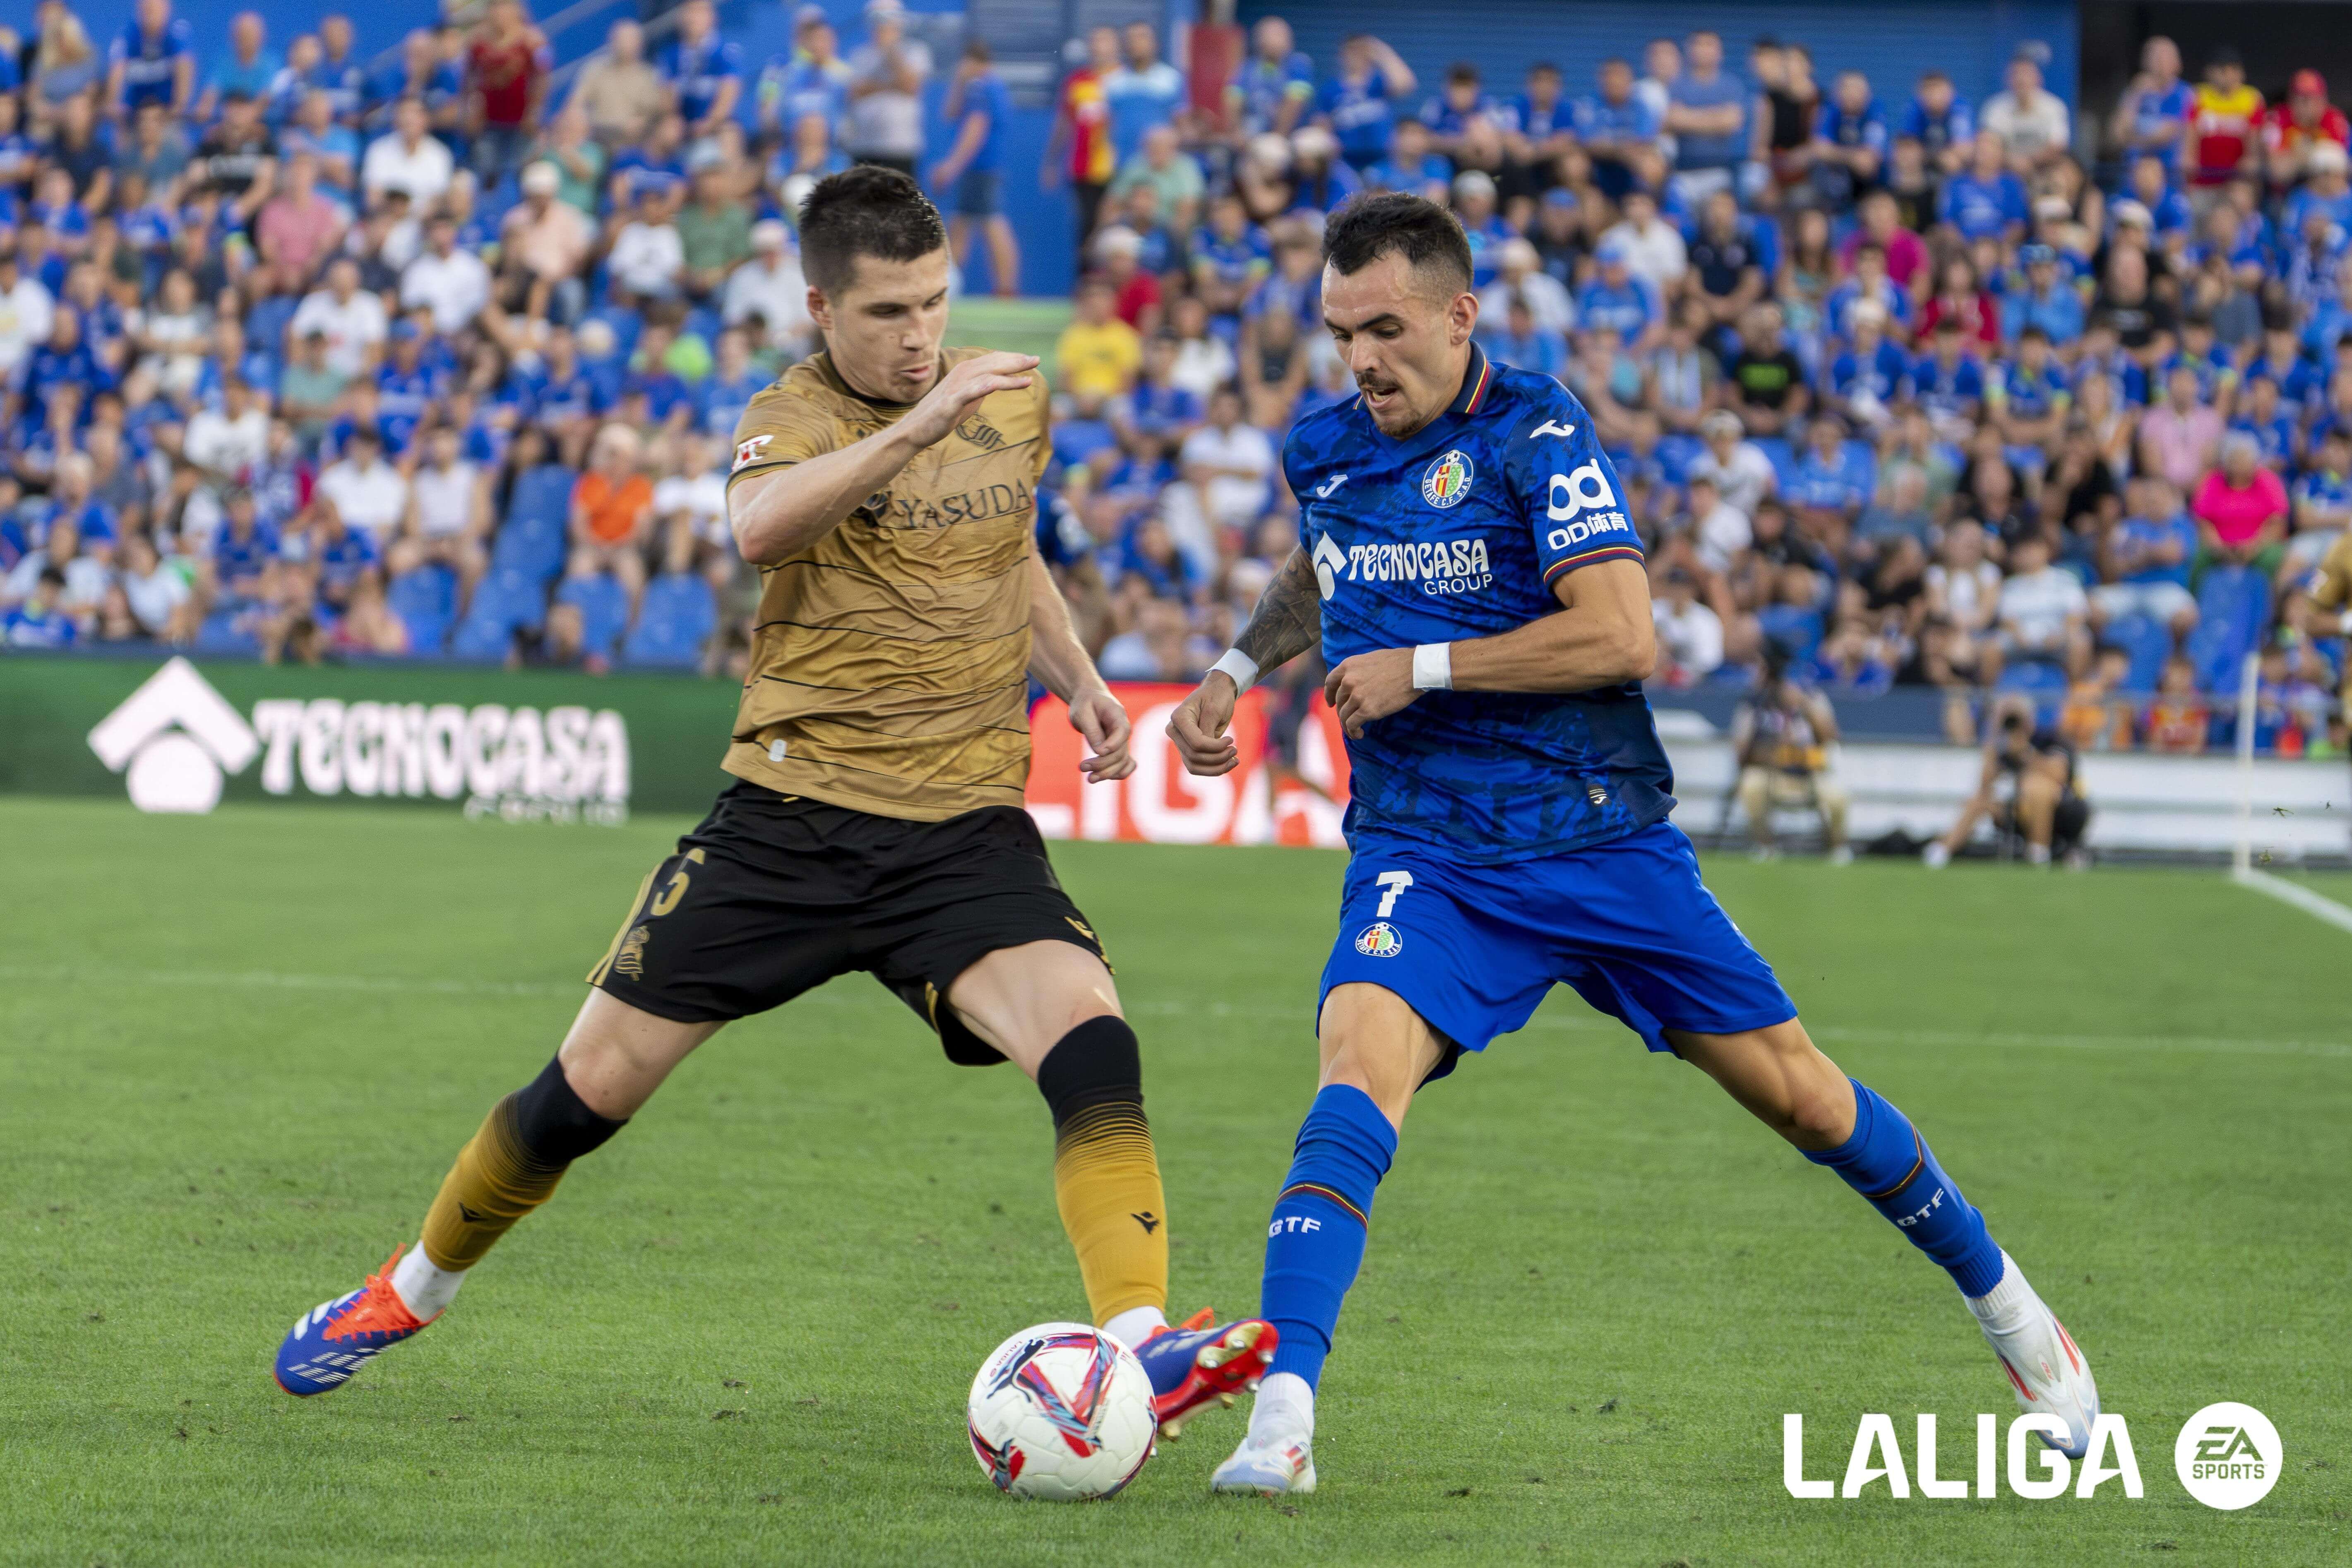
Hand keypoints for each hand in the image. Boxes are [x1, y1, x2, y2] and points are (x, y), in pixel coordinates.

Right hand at [897, 351, 1037, 450]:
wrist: (916, 429)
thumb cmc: (943, 414)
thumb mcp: (967, 397)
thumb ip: (982, 387)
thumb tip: (1000, 381)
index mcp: (966, 372)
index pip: (993, 360)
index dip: (1012, 358)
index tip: (1031, 359)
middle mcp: (961, 374)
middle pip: (993, 363)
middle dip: (1016, 361)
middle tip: (1036, 359)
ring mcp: (956, 387)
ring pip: (987, 374)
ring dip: (1009, 371)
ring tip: (1029, 372)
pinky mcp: (952, 402)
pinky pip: (973, 390)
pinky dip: (990, 384)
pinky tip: (1004, 383)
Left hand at [1067, 686, 1134, 781]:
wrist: (1089, 700)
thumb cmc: (1085, 703)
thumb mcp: (1082, 711)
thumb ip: (1091, 730)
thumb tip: (1099, 751)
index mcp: (1117, 715)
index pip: (1123, 731)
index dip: (1113, 744)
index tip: (1097, 752)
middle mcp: (1124, 730)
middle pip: (1120, 752)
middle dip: (1102, 763)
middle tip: (1081, 766)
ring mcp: (1122, 741)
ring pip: (1123, 763)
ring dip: (1108, 773)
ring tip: (1089, 779)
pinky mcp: (1118, 750)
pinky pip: (1124, 766)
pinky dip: (1116, 774)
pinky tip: (1100, 777)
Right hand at [1168, 672, 1239, 774]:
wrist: (1217, 693)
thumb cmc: (1216, 697)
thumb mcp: (1214, 710)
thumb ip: (1208, 729)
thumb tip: (1208, 752)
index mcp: (1179, 718)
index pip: (1195, 743)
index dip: (1215, 747)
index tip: (1231, 740)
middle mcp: (1175, 732)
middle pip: (1194, 756)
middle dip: (1218, 757)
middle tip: (1235, 750)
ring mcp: (1180, 742)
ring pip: (1194, 766)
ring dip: (1216, 768)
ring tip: (1235, 760)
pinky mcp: (1188, 750)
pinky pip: (1197, 766)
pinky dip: (1214, 769)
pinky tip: (1229, 763)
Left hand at [1324, 648, 1423, 736]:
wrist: (1414, 670)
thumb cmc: (1397, 662)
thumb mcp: (1370, 659)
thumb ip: (1358, 671)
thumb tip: (1354, 682)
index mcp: (1348, 666)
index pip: (1330, 682)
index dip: (1329, 695)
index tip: (1331, 703)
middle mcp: (1348, 681)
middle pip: (1339, 701)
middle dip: (1342, 711)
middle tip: (1349, 717)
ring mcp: (1356, 696)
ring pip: (1343, 715)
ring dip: (1347, 725)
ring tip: (1354, 730)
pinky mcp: (1367, 710)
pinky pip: (1352, 724)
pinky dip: (1353, 731)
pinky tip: (1359, 734)